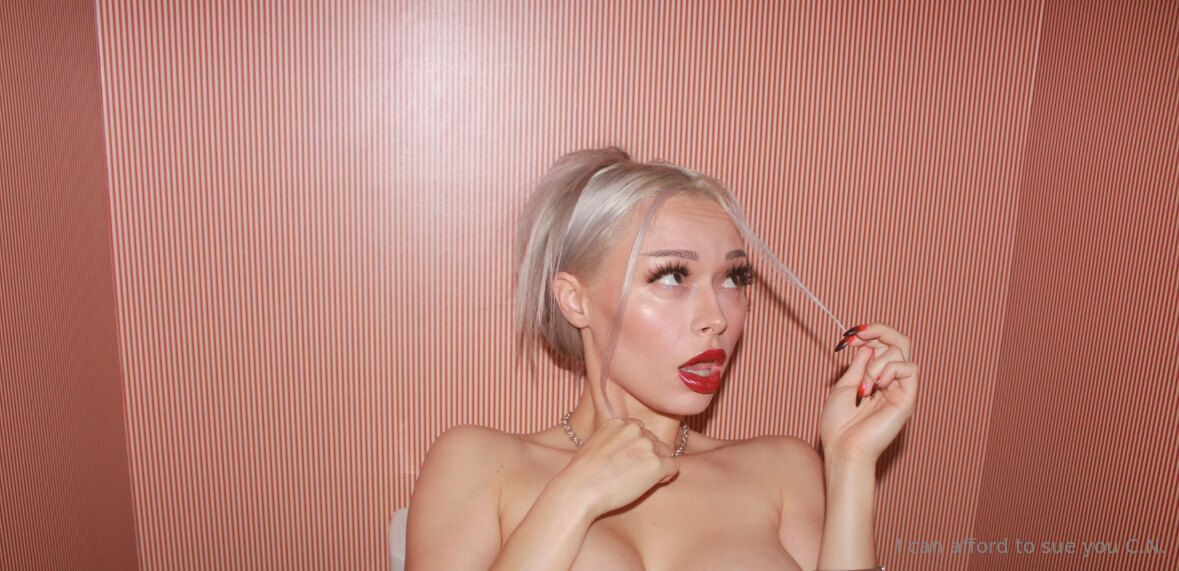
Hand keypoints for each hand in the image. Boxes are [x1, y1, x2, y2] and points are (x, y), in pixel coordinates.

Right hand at [556, 417, 680, 516]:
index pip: (641, 431)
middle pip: (655, 442)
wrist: (579, 490)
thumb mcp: (595, 445)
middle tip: (634, 475)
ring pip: (666, 453)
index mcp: (619, 422)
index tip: (630, 461)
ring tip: (640, 481)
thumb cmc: (583, 474)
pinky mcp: (656, 464)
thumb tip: (628, 452)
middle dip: (649, 457)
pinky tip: (653, 484)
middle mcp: (635, 429)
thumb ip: (615, 440)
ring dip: (658, 466)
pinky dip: (666, 476)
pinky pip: (674, 467)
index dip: (639, 447)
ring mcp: (646, 446)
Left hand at [821, 323, 918, 464]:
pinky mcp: (908, 399)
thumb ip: (859, 365)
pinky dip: (889, 369)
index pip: (884, 345)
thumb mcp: (845, 387)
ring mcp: (901, 389)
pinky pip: (909, 369)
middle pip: (899, 341)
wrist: (843, 449)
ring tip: (863, 387)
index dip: (870, 333)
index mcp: (877, 378)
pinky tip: (875, 386)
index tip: (849, 336)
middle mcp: (892, 382)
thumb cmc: (840, 425)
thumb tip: (869, 346)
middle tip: (857, 335)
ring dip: (875, 362)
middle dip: (878, 331)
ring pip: (900, 351)